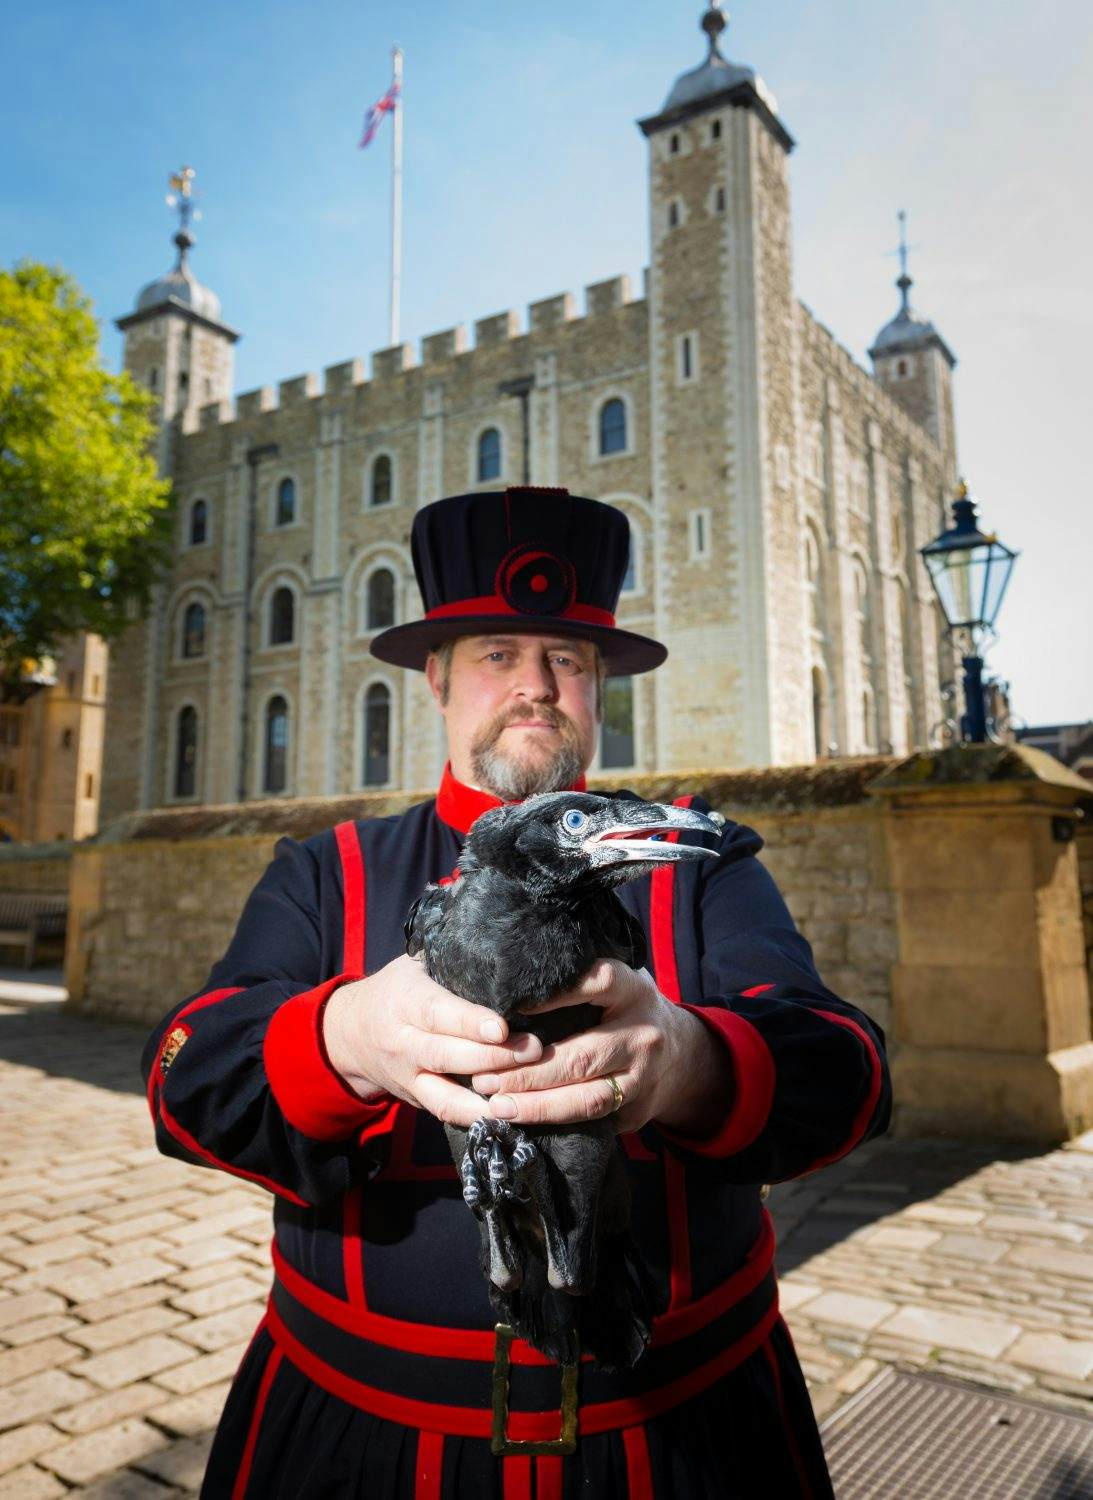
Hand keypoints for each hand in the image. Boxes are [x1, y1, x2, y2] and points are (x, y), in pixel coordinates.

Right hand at [322, 954, 543, 1126]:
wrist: (351, 1033)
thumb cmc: (399, 989)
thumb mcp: (415, 963)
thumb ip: (450, 951)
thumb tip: (490, 920)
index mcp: (405, 1001)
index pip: (438, 1012)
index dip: (470, 1022)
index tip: (502, 1027)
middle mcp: (403, 1043)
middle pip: (447, 1055)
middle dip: (493, 1057)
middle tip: (535, 1050)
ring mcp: (408, 1076)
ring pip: (445, 1094)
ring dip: (487, 1097)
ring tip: (527, 1092)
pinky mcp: (416, 1100)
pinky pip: (445, 1113)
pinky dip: (475, 1119)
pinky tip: (510, 1115)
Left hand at [470, 960, 726, 1133]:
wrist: (684, 1057)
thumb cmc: (626, 1012)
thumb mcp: (617, 985)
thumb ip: (580, 983)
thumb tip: (512, 987)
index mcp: (633, 992)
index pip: (596, 983)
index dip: (555, 993)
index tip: (512, 1005)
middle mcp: (642, 1035)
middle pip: (582, 1057)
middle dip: (528, 1072)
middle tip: (485, 1078)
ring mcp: (642, 1078)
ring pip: (587, 1099)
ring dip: (538, 1106)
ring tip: (496, 1106)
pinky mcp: (635, 1112)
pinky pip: (591, 1122)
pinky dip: (554, 1124)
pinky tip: (520, 1122)